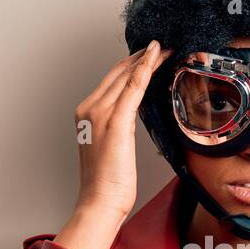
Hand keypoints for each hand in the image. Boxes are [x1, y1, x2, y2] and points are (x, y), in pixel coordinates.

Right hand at [72, 41, 172, 219]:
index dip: (131, 65)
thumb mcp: (111, 148)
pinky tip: (155, 58)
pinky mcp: (115, 121)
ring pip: (126, 76)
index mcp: (86, 113)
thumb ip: (118, 128)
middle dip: (140, 57)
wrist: (99, 202)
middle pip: (118, 73)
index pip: (111, 81)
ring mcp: (100, 113)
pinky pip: (133, 88)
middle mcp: (89, 108)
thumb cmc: (107, 183)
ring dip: (146, 59)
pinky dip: (145, 69)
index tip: (148, 55)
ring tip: (163, 49)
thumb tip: (131, 120)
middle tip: (160, 46)